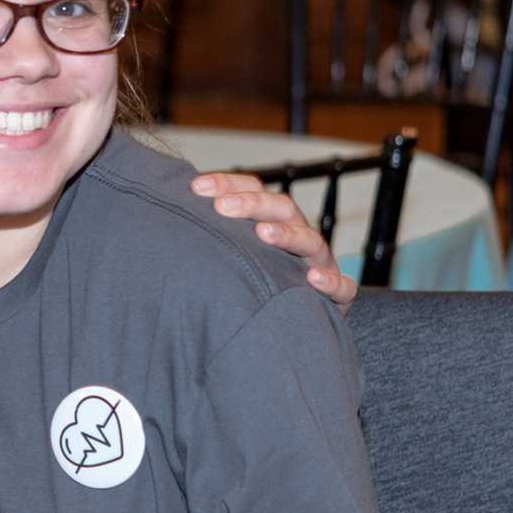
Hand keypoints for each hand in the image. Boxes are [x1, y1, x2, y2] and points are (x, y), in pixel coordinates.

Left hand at [192, 172, 357, 311]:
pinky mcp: (338, 298)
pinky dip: (331, 282)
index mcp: (273, 221)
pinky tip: (312, 279)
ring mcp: (320, 265)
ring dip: (287, 235)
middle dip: (252, 204)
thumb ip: (212, 234)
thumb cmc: (257, 284)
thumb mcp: (235, 255)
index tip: (195, 187)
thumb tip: (170, 212)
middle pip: (282, 208)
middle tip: (222, 208)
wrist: (293, 327)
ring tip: (263, 233)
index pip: (254, 191)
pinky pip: (342, 288)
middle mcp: (298, 238)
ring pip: (311, 242)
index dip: (227, 184)